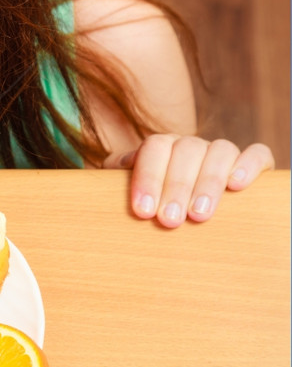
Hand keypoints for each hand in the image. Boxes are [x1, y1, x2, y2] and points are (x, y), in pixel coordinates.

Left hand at [105, 134, 274, 227]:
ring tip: (199, 215)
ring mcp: (220, 152)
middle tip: (170, 221)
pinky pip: (256, 154)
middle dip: (176, 187)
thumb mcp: (124, 192)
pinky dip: (249, 165)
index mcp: (160, 147)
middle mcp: (190, 145)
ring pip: (220, 151)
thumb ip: (114, 181)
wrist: (178, 205)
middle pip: (186, 152)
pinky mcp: (251, 162)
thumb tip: (109, 178)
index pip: (154, 149)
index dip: (148, 178)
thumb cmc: (150, 204)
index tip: (143, 211)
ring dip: (208, 182)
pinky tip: (237, 186)